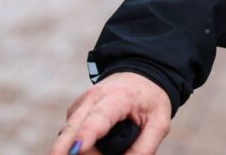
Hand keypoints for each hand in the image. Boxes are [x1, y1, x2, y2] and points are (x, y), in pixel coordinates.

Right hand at [50, 72, 171, 154]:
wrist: (140, 78)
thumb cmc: (150, 101)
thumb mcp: (159, 123)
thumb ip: (144, 148)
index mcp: (119, 97)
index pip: (100, 117)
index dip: (87, 134)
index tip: (78, 148)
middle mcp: (93, 98)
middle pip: (73, 128)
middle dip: (65, 148)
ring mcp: (80, 105)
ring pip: (68, 136)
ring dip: (81, 151)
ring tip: (111, 146)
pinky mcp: (73, 113)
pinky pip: (70, 136)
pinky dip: (81, 146)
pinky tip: (94, 145)